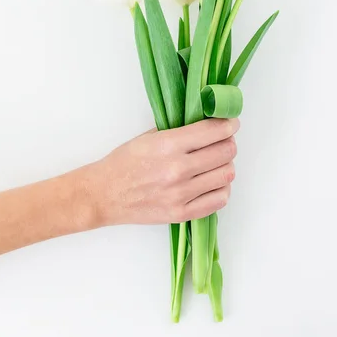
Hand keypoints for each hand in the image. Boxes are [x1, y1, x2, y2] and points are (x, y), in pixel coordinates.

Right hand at [75, 119, 238, 227]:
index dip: (229, 124)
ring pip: (226, 175)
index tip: (232, 122)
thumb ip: (180, 131)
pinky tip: (213, 182)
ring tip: (218, 161)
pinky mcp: (182, 213)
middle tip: (225, 140)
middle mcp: (178, 170)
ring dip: (226, 165)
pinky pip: (219, 200)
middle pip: (225, 152)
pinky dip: (222, 188)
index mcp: (168, 145)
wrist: (104, 194)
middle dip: (229, 143)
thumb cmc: (124, 162)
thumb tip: (209, 124)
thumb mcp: (149, 137)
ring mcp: (181, 194)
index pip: (214, 131)